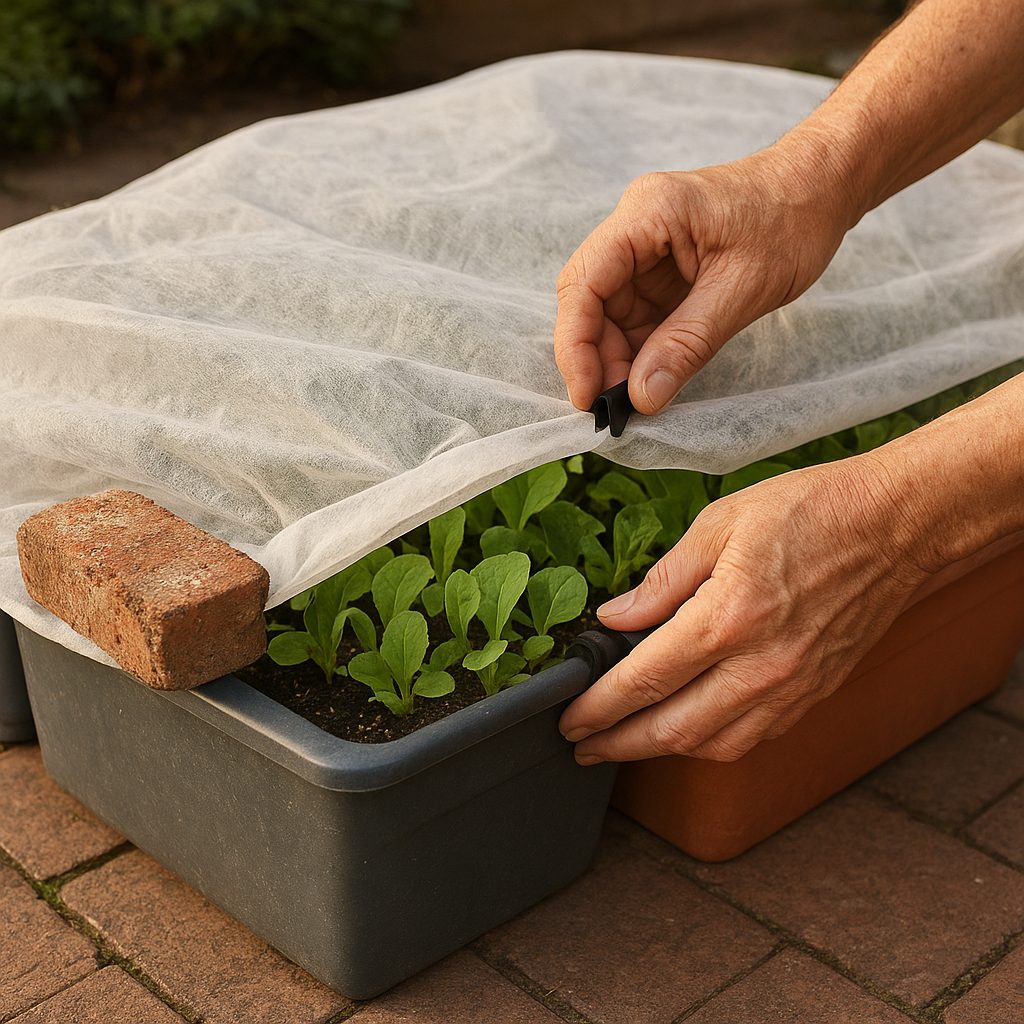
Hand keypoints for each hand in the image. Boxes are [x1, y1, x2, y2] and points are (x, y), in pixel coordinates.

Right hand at [553, 145, 854, 413]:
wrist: (824, 187)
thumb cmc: (793, 220)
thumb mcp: (744, 287)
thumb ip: (688, 343)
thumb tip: (641, 397)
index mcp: (648, 213)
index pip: (584, 281)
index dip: (576, 343)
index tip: (587, 395)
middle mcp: (635, 227)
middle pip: (589, 301)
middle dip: (597, 357)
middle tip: (615, 409)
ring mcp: (646, 249)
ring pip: (609, 314)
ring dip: (617, 359)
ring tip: (635, 401)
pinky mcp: (661, 270)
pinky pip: (637, 316)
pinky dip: (640, 352)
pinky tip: (650, 380)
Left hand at [558, 453, 935, 762]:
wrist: (894, 523)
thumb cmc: (810, 511)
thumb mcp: (720, 523)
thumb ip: (662, 580)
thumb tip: (616, 617)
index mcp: (727, 619)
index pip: (644, 680)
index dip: (599, 707)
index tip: (570, 719)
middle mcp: (761, 666)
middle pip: (673, 730)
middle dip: (618, 744)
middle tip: (582, 747)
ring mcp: (792, 686)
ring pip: (714, 746)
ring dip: (662, 752)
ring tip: (626, 743)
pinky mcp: (815, 692)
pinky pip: (754, 737)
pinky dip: (712, 744)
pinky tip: (689, 732)